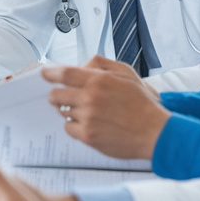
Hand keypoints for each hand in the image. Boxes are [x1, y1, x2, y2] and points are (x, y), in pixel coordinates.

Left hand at [42, 55, 169, 159]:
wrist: (155, 132)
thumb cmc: (142, 103)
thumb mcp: (126, 73)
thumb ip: (101, 65)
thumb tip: (80, 65)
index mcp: (98, 80)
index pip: (63, 73)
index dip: (50, 73)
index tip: (44, 74)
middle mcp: (90, 97)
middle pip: (56, 94)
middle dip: (56, 95)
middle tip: (62, 97)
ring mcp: (88, 117)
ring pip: (62, 111)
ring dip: (70, 110)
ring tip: (88, 112)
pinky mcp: (88, 135)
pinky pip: (68, 128)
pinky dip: (74, 126)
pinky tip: (89, 124)